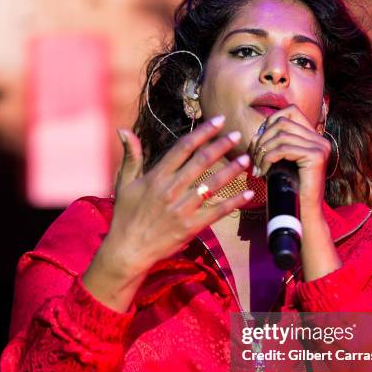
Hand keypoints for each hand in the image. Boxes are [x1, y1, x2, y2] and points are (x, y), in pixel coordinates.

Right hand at [103, 116, 252, 277]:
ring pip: (212, 184)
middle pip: (202, 162)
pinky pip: (217, 212)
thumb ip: (131, 156)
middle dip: (221, 146)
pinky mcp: (191, 226)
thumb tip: (124, 129)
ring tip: (246, 159)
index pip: (184, 148)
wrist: (128, 250)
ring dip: (231, 170)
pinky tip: (248, 193)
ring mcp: (183, 208)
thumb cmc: (125, 216)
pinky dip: (234, 202)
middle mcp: (171, 189)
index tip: (218, 121)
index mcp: (156, 177)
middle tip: (237, 135)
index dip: (203, 132)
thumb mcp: (124, 183)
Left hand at [251, 104, 332, 214]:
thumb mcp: (278, 162)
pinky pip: (283, 149)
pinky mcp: (316, 156)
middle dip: (262, 139)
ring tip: (256, 168)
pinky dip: (267, 159)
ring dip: (263, 151)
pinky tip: (262, 173)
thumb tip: (255, 134)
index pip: (290, 111)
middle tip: (253, 159)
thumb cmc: (288, 189)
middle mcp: (320, 139)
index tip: (259, 143)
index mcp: (313, 137)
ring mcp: (320, 146)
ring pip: (281, 134)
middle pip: (283, 121)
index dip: (270, 122)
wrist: (302, 213)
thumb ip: (271, 144)